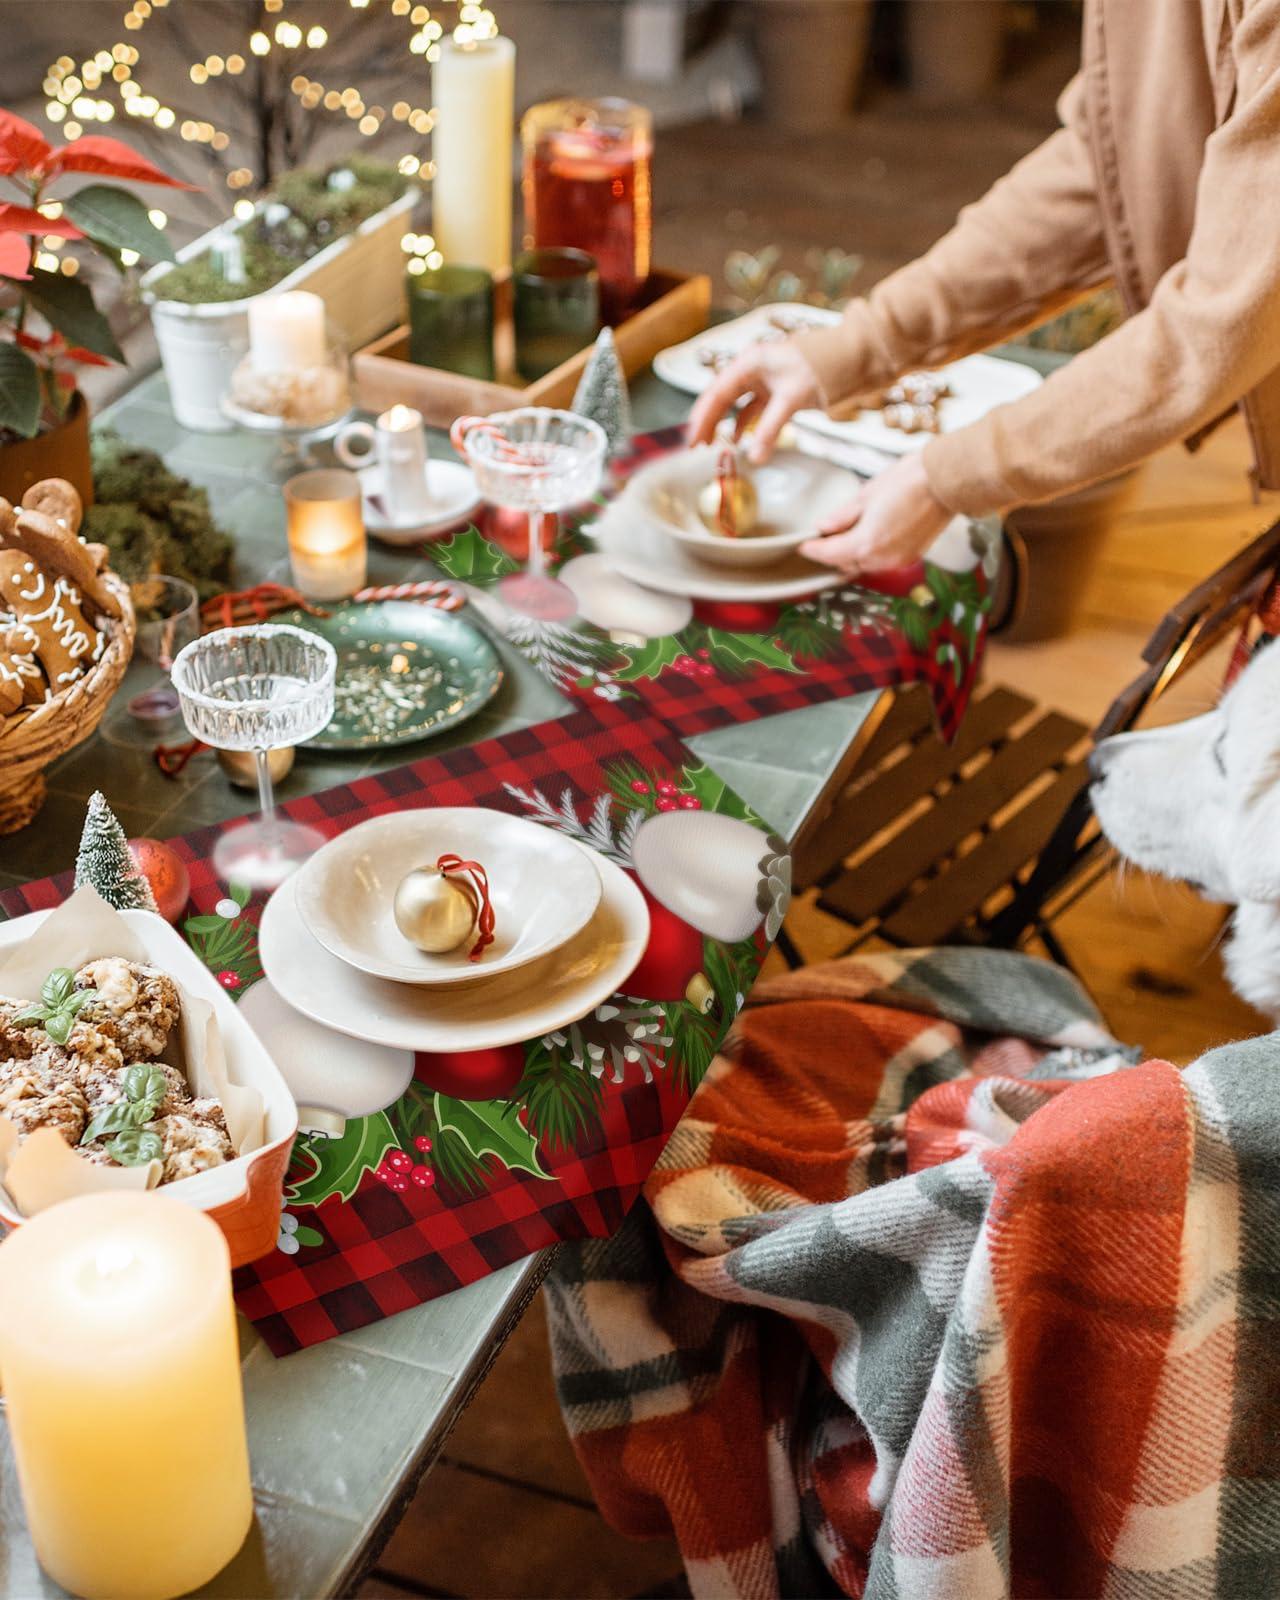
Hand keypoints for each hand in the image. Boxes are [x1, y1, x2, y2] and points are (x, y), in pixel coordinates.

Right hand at [688, 342, 821, 463]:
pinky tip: (738, 440)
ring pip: (734, 404)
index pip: (717, 393)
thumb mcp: (790, 399)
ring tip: (711, 444)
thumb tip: (754, 458)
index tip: (692, 439)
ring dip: (723, 424)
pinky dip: (744, 425)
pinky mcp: (774, 391)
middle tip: (695, 446)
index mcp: (749, 363)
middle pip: (721, 398)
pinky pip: (752, 409)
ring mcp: (762, 380)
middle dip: (708, 421)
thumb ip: (769, 429)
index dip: (702, 417)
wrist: (848, 359)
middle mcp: (752, 370)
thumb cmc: (820, 368)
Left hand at [799, 452, 950, 575]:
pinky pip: (882, 561)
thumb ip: (843, 516)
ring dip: (852, 555)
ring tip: (845, 536)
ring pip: (864, 565)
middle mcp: (881, 558)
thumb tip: (824, 526)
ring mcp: (898, 560)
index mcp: (865, 543)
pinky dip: (871, 553)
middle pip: (845, 564)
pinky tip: (869, 537)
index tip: (804, 545)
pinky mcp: (911, 556)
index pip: (829, 553)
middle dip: (832, 554)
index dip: (813, 549)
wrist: (945, 480)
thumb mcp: (866, 494)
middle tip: (822, 539)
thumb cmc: (908, 480)